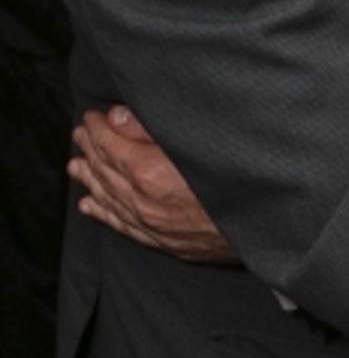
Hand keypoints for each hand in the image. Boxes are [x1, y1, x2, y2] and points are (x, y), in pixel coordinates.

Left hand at [68, 106, 237, 262]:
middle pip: (105, 171)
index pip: (111, 145)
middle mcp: (143, 202)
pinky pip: (121, 225)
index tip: (90, 117)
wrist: (264, 223)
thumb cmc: (237, 177)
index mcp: (150, 172)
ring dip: (90, 179)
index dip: (97, 129)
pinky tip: (90, 205)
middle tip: (79, 135)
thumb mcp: (197, 139)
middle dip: (90, 150)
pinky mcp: (162, 240)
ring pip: (108, 199)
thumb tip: (118, 117)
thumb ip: (151, 129)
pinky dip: (103, 213)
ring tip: (76, 165)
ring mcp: (151, 224)